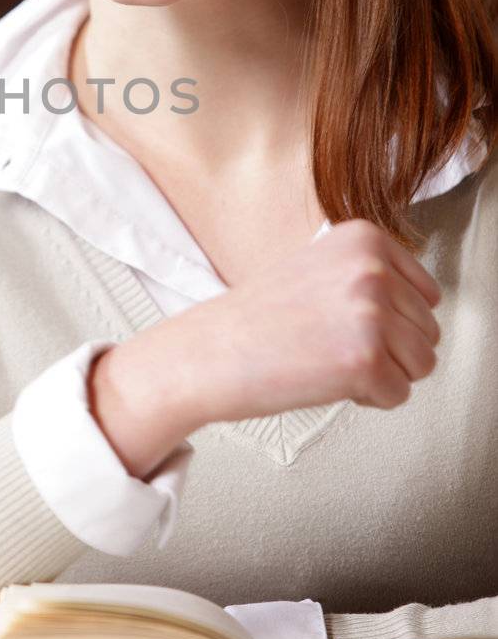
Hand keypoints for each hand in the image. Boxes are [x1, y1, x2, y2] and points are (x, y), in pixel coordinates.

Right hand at [91, 219, 442, 477]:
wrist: (210, 351)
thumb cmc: (258, 317)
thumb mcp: (320, 267)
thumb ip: (373, 276)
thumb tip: (421, 308)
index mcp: (365, 239)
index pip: (427, 295)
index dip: (394, 321)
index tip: (351, 323)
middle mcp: (373, 269)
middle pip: (429, 332)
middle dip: (390, 350)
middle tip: (334, 346)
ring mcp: (371, 314)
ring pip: (422, 364)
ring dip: (384, 374)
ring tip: (333, 361)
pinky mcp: (365, 360)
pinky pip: (399, 396)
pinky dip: (368, 399)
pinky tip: (327, 379)